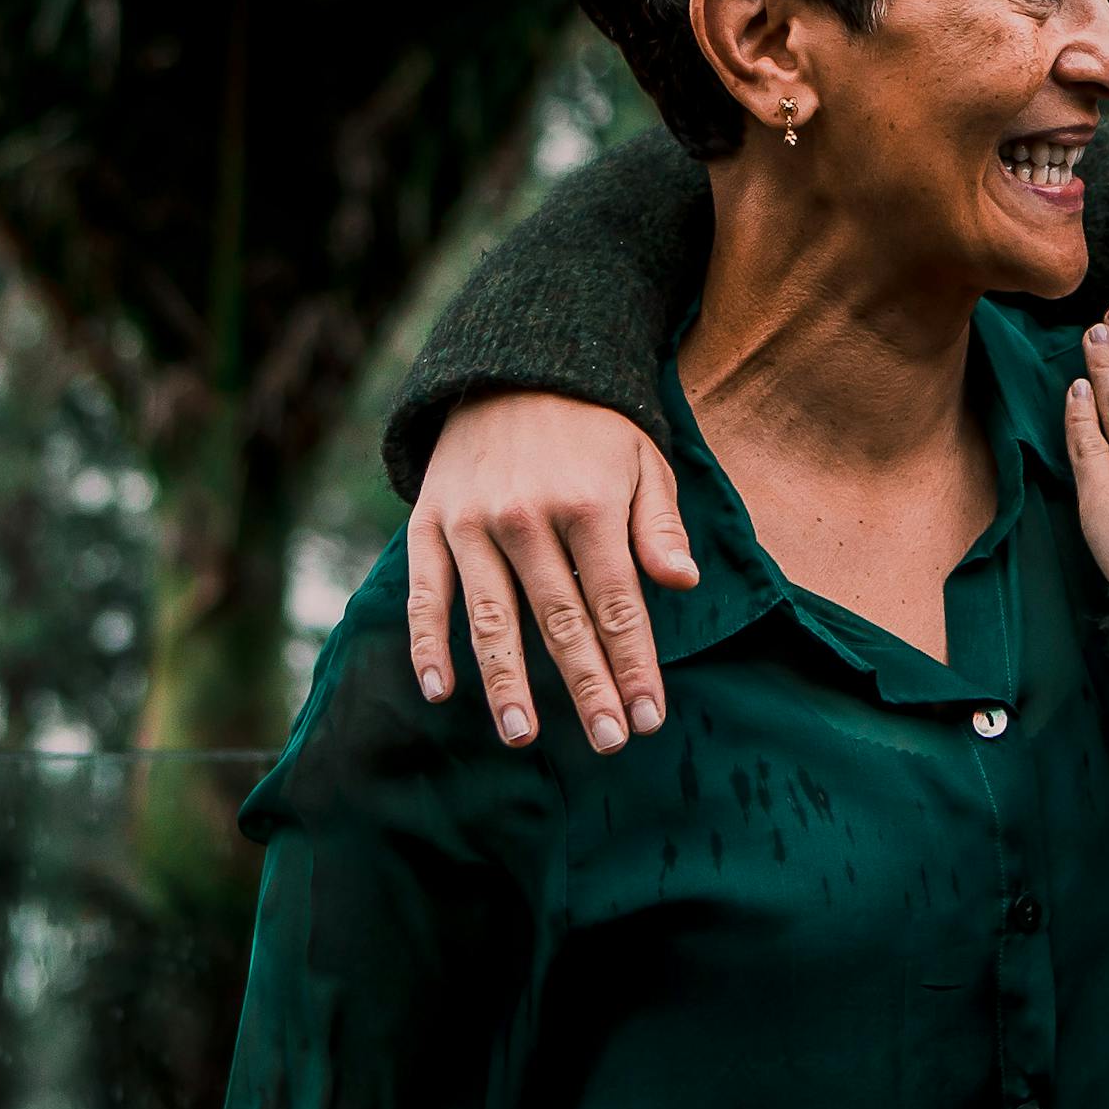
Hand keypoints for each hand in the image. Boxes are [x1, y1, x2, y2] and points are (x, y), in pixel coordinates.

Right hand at [406, 392, 698, 751]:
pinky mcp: (428, 523)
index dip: (634, 664)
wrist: (513, 367)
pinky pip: (425, 594)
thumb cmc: (593, 429)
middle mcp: (526, 517)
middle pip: (560, 621)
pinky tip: (439, 691)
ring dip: (506, 683)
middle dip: (587, 686)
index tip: (649, 717)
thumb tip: (682, 584)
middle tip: (606, 741)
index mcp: (588, 504)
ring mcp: (472, 523)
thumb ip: (660, 526)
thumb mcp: (643, 461)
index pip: (616, 603)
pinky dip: (427, 644)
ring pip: (491, 618)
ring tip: (521, 735)